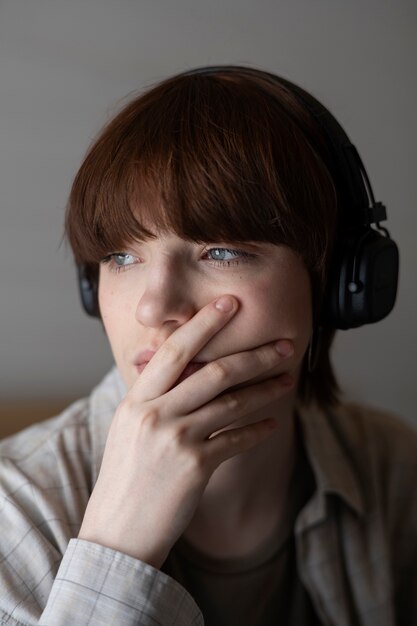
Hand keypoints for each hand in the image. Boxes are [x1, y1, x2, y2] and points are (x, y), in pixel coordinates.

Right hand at [78, 296, 293, 567]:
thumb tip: (183, 368)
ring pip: (232, 404)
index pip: (174, 350)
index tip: (230, 303)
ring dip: (265, 390)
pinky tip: (273, 422)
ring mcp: (176, 440)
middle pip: (214, 372)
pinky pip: (236, 440)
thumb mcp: (129, 427)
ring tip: (288, 379)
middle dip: (254, 355)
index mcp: (137, 400)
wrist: (118, 530)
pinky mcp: (195, 467)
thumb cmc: (125, 476)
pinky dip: (258, 430)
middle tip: (285, 344)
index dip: (204, 324)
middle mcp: (156, 414)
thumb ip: (154, 396)